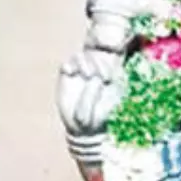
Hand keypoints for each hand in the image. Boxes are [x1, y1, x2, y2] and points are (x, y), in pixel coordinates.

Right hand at [58, 49, 125, 178]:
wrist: (86, 127)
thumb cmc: (103, 117)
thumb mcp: (110, 107)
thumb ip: (110, 92)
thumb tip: (96, 79)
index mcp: (111, 73)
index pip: (112, 56)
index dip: (110, 59)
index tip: (109, 75)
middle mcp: (96, 69)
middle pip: (97, 52)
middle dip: (99, 61)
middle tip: (99, 76)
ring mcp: (82, 72)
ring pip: (83, 55)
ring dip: (86, 62)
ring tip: (87, 74)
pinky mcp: (68, 76)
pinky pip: (68, 63)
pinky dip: (70, 64)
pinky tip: (70, 72)